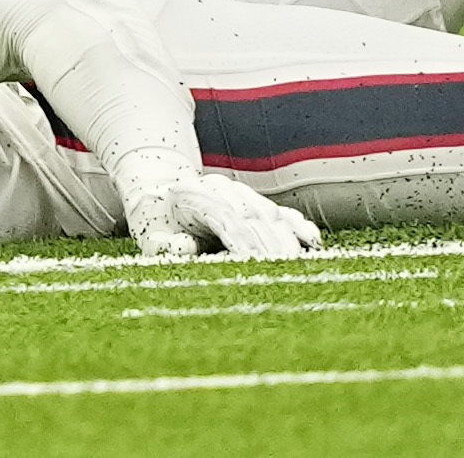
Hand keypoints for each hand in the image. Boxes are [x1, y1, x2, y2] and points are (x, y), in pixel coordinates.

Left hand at [119, 163, 320, 259]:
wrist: (163, 193)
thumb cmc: (159, 223)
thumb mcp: (152, 235)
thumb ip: (163, 244)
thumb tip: (186, 246)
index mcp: (192, 194)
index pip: (224, 218)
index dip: (243, 242)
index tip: (256, 267)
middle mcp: (219, 187)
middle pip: (253, 217)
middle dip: (270, 247)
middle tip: (285, 276)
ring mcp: (239, 191)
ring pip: (270, 214)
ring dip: (286, 241)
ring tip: (299, 270)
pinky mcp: (255, 200)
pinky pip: (281, 212)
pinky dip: (297, 226)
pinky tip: (312, 242)